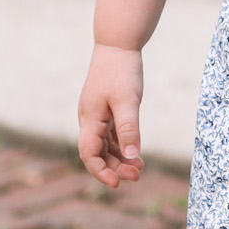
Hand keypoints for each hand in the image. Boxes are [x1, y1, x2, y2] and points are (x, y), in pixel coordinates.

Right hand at [78, 43, 143, 187]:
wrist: (118, 44)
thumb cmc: (121, 71)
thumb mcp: (128, 102)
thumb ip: (129, 129)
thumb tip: (132, 156)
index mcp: (90, 119)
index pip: (89, 154)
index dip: (101, 172)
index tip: (119, 183)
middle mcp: (89, 119)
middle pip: (97, 153)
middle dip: (115, 167)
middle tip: (138, 175)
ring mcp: (97, 114)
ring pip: (104, 145)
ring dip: (119, 158)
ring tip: (139, 168)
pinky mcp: (106, 109)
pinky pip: (110, 135)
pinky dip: (121, 145)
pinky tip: (135, 152)